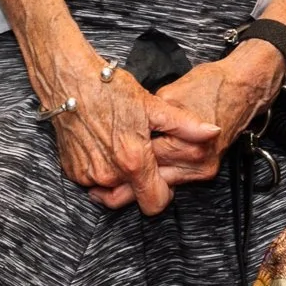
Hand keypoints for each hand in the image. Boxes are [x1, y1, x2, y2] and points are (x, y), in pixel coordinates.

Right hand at [49, 65, 219, 216]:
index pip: (155, 203)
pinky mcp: (73, 172)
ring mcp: (89, 176)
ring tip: (125, 148)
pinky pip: (94, 182)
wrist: (71, 83)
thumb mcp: (153, 105)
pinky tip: (107, 148)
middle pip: (133, 198)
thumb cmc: (111, 91)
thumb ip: (185, 125)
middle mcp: (109, 175)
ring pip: (113, 191)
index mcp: (133, 162)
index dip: (164, 191)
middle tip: (143, 155)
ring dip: (122, 177)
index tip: (164, 174)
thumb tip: (214, 132)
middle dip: (142, 183)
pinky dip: (103, 171)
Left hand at [90, 40, 285, 208]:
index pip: (143, 161)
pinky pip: (174, 180)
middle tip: (98, 182)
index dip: (119, 161)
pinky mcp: (206, 171)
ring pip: (161, 186)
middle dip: (124, 181)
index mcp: (184, 144)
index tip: (100, 160)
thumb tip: (122, 129)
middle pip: (150, 182)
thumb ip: (145, 118)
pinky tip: (140, 173)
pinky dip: (157, 178)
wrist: (244, 87)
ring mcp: (203, 170)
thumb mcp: (169, 96)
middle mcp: (196, 162)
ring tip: (112, 180)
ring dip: (139, 183)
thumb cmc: (210, 85)